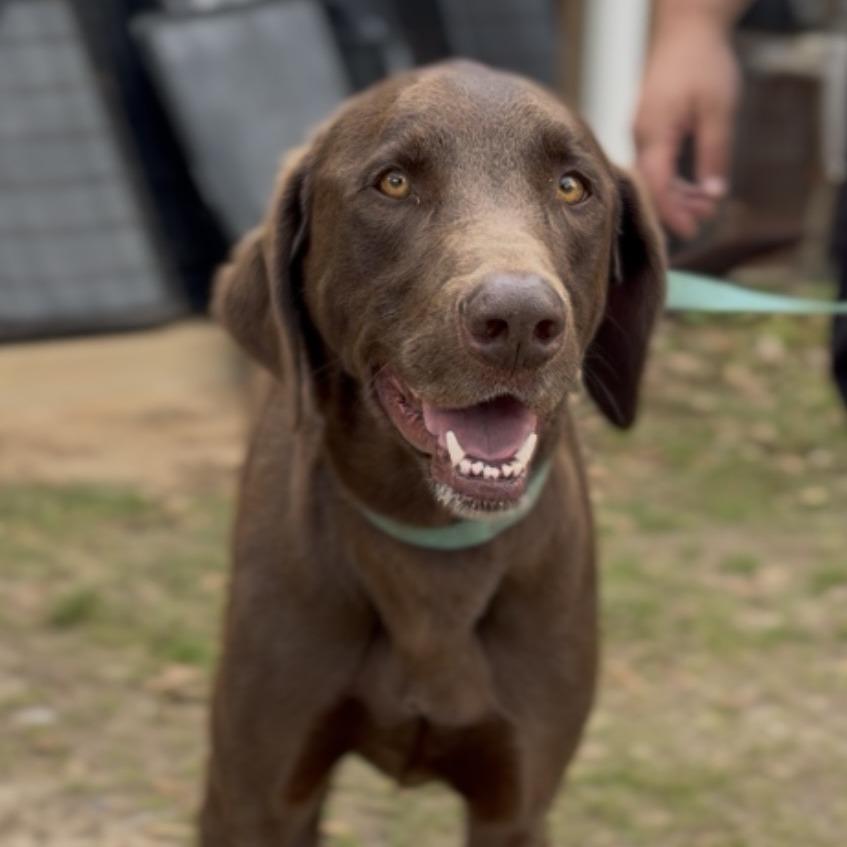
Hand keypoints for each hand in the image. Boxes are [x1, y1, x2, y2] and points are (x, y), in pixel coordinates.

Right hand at [634, 17, 740, 237]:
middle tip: (706, 220)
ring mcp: (642, 133)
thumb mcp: (719, 110)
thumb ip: (715, 153)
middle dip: (677, 208)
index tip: (691, 231)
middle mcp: (641, 136)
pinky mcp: (648, 129)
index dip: (672, 212)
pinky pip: (655, 165)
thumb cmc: (703, 63)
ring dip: (677, 195)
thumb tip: (713, 194)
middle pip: (652, 186)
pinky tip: (692, 188)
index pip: (656, 185)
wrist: (686, 28)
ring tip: (705, 205)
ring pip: (653, 177)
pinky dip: (673, 180)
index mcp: (654, 133)